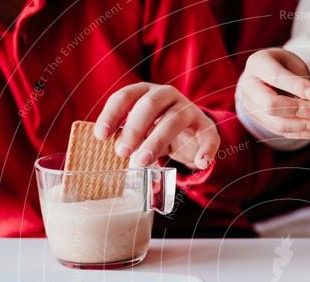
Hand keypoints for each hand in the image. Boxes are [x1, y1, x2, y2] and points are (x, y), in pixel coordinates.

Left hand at [94, 83, 219, 169]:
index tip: (101, 136)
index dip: (111, 115)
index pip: (125, 97)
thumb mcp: (140, 131)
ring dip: (156, 141)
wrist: (192, 135)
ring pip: (173, 120)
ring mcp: (188, 109)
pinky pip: (208, 137)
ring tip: (143, 161)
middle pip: (149, 106)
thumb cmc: (158, 130)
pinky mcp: (206, 126)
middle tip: (121, 152)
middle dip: (133, 129)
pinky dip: (206, 150)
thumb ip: (128, 137)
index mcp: (146, 92)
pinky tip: (200, 162)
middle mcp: (167, 95)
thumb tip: (113, 149)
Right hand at [237, 48, 309, 139]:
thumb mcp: (293, 63)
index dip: (296, 86)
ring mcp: (251, 107)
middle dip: (298, 111)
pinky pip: (280, 132)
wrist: (265, 75)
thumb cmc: (283, 65)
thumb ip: (301, 79)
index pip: (275, 77)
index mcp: (257, 64)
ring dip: (303, 126)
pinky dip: (301, 133)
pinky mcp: (258, 121)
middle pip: (270, 105)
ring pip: (276, 123)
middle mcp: (248, 86)